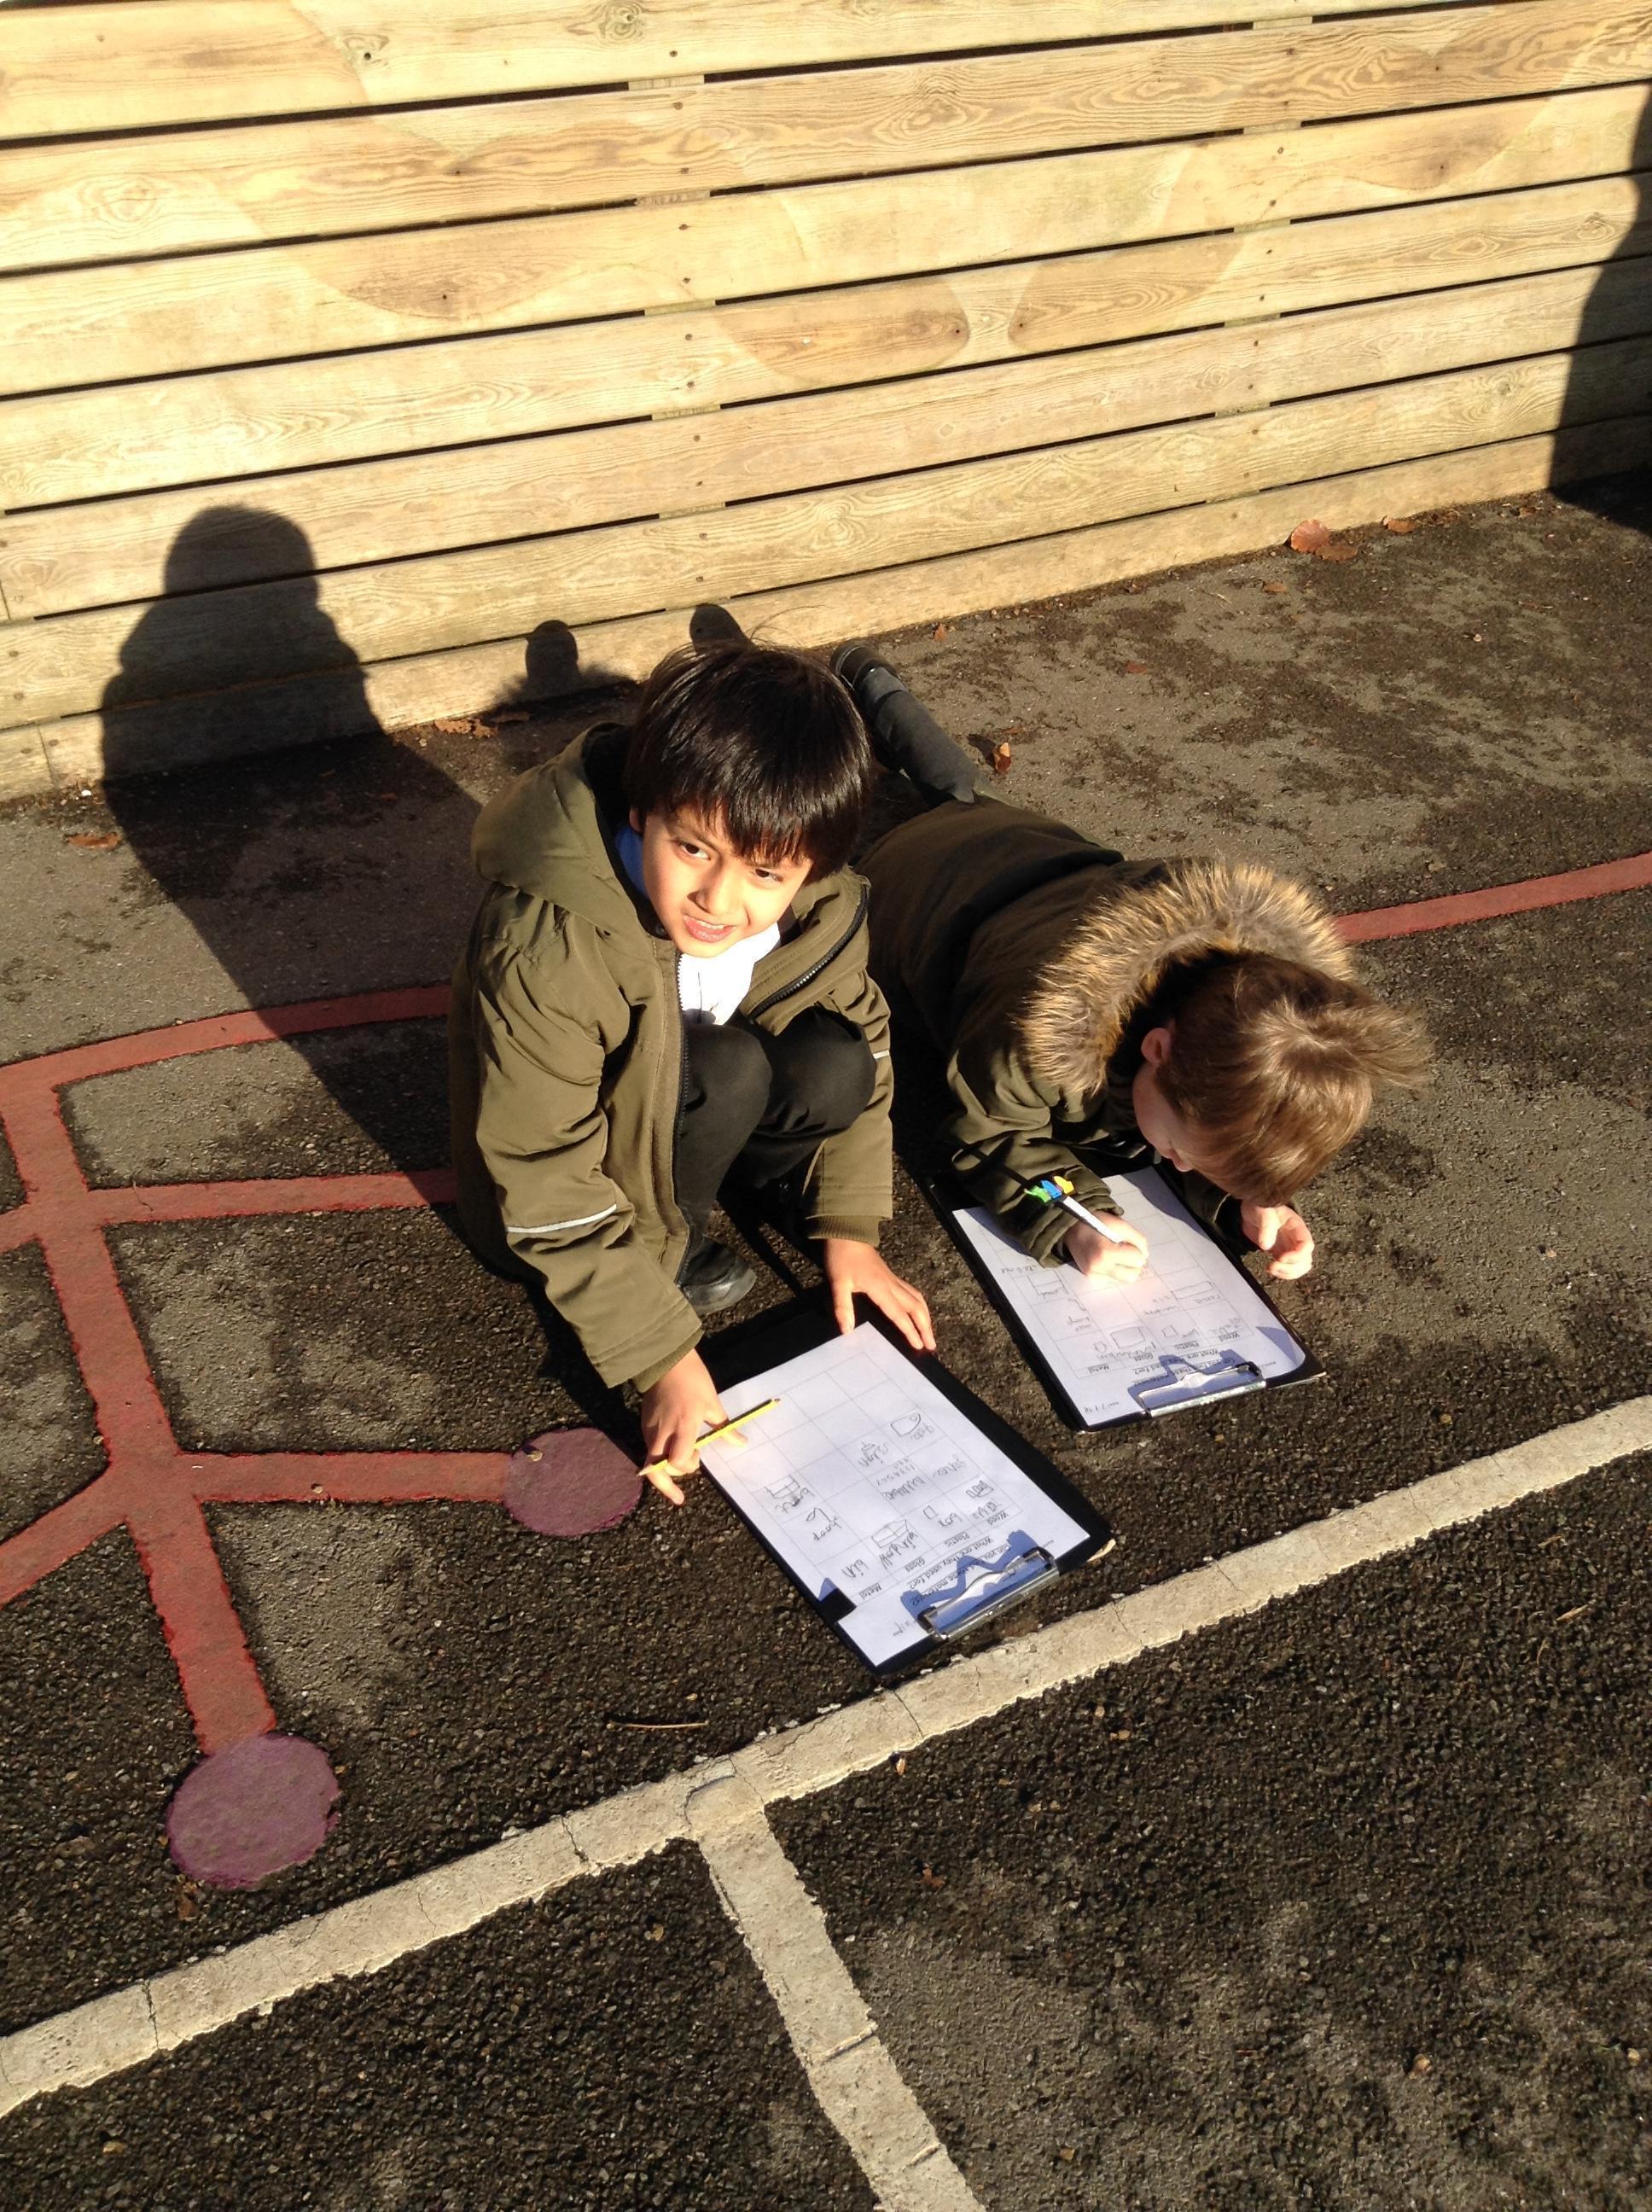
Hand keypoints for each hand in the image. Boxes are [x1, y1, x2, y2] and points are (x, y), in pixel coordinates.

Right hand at [638, 1350, 726, 1501]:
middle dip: (669, 1483)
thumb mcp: (712, 1402)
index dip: (688, 1466)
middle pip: (655, 1471)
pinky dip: (659, 1456)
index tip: (699, 1459)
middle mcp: (662, 1432)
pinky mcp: (643, 1424)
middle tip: (681, 1490)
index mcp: (683, 1426)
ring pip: (651, 1462)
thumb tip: (740, 1442)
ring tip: (680, 1467)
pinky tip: (671, 1451)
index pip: (678, 1460)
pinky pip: (650, 1448)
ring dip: (665, 1470)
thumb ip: (724, 1427)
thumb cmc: (693, 1379)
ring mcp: (649, 1429)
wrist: (664, 1359)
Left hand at [822, 1239, 935, 1351]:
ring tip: (929, 1332)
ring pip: (917, 1298)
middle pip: (915, 1307)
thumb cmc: (841, 1257)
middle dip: (925, 1326)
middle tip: (931, 1345)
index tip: (919, 1346)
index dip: (909, 1331)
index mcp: (880, 1288)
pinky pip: (911, 1292)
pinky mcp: (890, 1276)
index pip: (899, 1314)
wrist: (847, 1232)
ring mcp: (893, 1279)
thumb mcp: (837, 1283)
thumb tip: (847, 1331)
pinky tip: (918, 1311)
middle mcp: (891, 1284)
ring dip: (925, 1316)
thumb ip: (842, 1307)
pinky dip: (919, 1305)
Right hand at [1063, 1217, 1148, 1283]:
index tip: (1129, 1242)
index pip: (1137, 1259)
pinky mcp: (1091, 1278)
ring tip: (1118, 1255)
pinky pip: (1114, 1280)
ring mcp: (1094, 1275)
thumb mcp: (1119, 1224)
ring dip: (1126, 1268)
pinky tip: (1109, 1260)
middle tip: (1128, 1252)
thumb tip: (1145, 1255)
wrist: (1071, 1227)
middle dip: (1134, 1263)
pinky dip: (1116, 1271)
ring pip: (1124, 1280)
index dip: (1137, 1249)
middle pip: (1132, 1275)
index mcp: (1106, 1252)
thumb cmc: (1096, 1222)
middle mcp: (1099, 1268)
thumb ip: (1137, 1238)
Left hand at [1241, 1202, 1314, 1278]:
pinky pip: (1289, 1268)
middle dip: (1290, 1267)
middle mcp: (1296, 1238)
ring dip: (1287, 1273)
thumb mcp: (1263, 1210)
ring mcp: (1290, 1247)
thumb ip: (1266, 1225)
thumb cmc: (1261, 1206)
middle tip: (1273, 1265)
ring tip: (1271, 1268)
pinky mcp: (1282, 1253)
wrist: (1251, 1210)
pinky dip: (1281, 1273)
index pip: (1307, 1245)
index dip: (1297, 1255)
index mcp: (1296, 1226)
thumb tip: (1266, 1245)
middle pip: (1305, 1260)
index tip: (1280, 1258)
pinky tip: (1269, 1268)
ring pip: (1300, 1267)